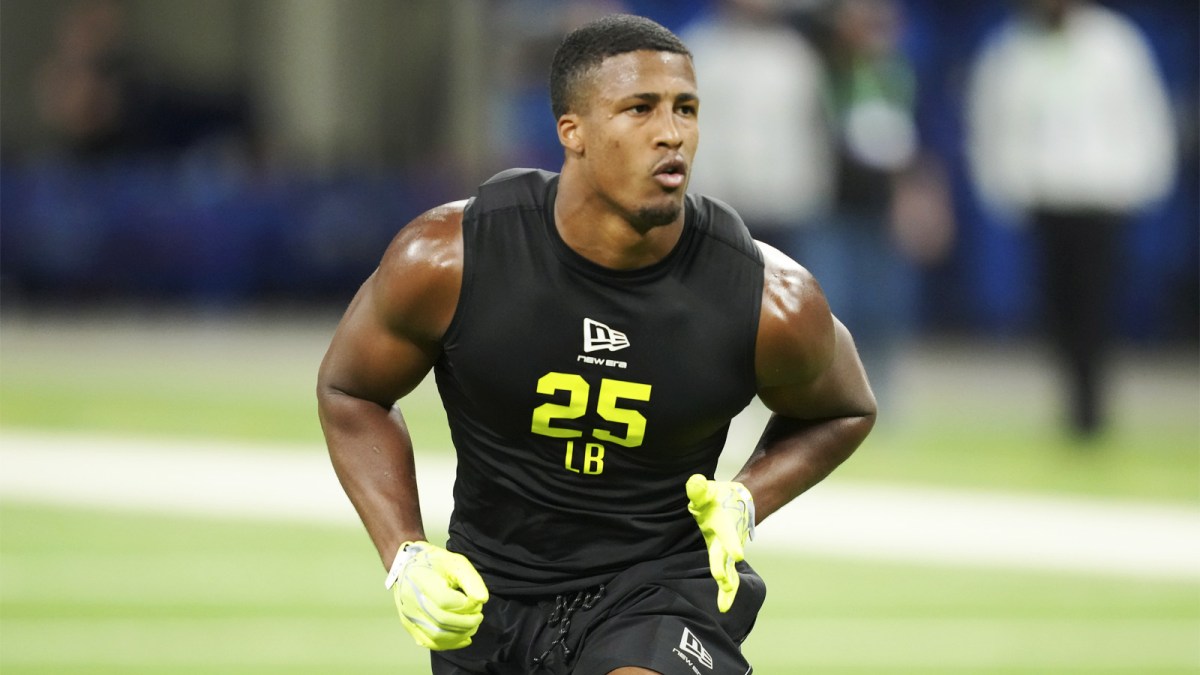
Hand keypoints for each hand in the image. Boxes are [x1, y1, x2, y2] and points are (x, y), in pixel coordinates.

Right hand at [385, 541, 488, 650]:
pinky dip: (449, 644)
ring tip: (472, 626)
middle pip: (442, 621)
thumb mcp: (456, 563)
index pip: (446, 602)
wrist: (407, 566)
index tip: (477, 600)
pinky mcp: (409, 625)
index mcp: (421, 580)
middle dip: (467, 622)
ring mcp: (408, 615)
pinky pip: (429, 642)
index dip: (467, 605)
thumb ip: (471, 580)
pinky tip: (462, 638)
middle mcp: (411, 600)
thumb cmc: (435, 563)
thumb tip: (482, 600)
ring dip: (460, 635)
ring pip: (436, 636)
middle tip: (479, 615)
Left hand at [686, 474, 754, 612]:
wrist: (738, 502)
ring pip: (729, 571)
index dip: (731, 543)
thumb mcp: (708, 490)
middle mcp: (727, 539)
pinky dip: (727, 591)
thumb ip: (699, 489)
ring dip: (728, 587)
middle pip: (725, 556)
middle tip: (722, 580)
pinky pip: (727, 576)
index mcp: (723, 523)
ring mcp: (727, 550)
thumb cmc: (718, 496)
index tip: (738, 554)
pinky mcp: (725, 557)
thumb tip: (694, 482)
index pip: (728, 534)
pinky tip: (723, 606)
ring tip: (724, 605)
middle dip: (723, 567)